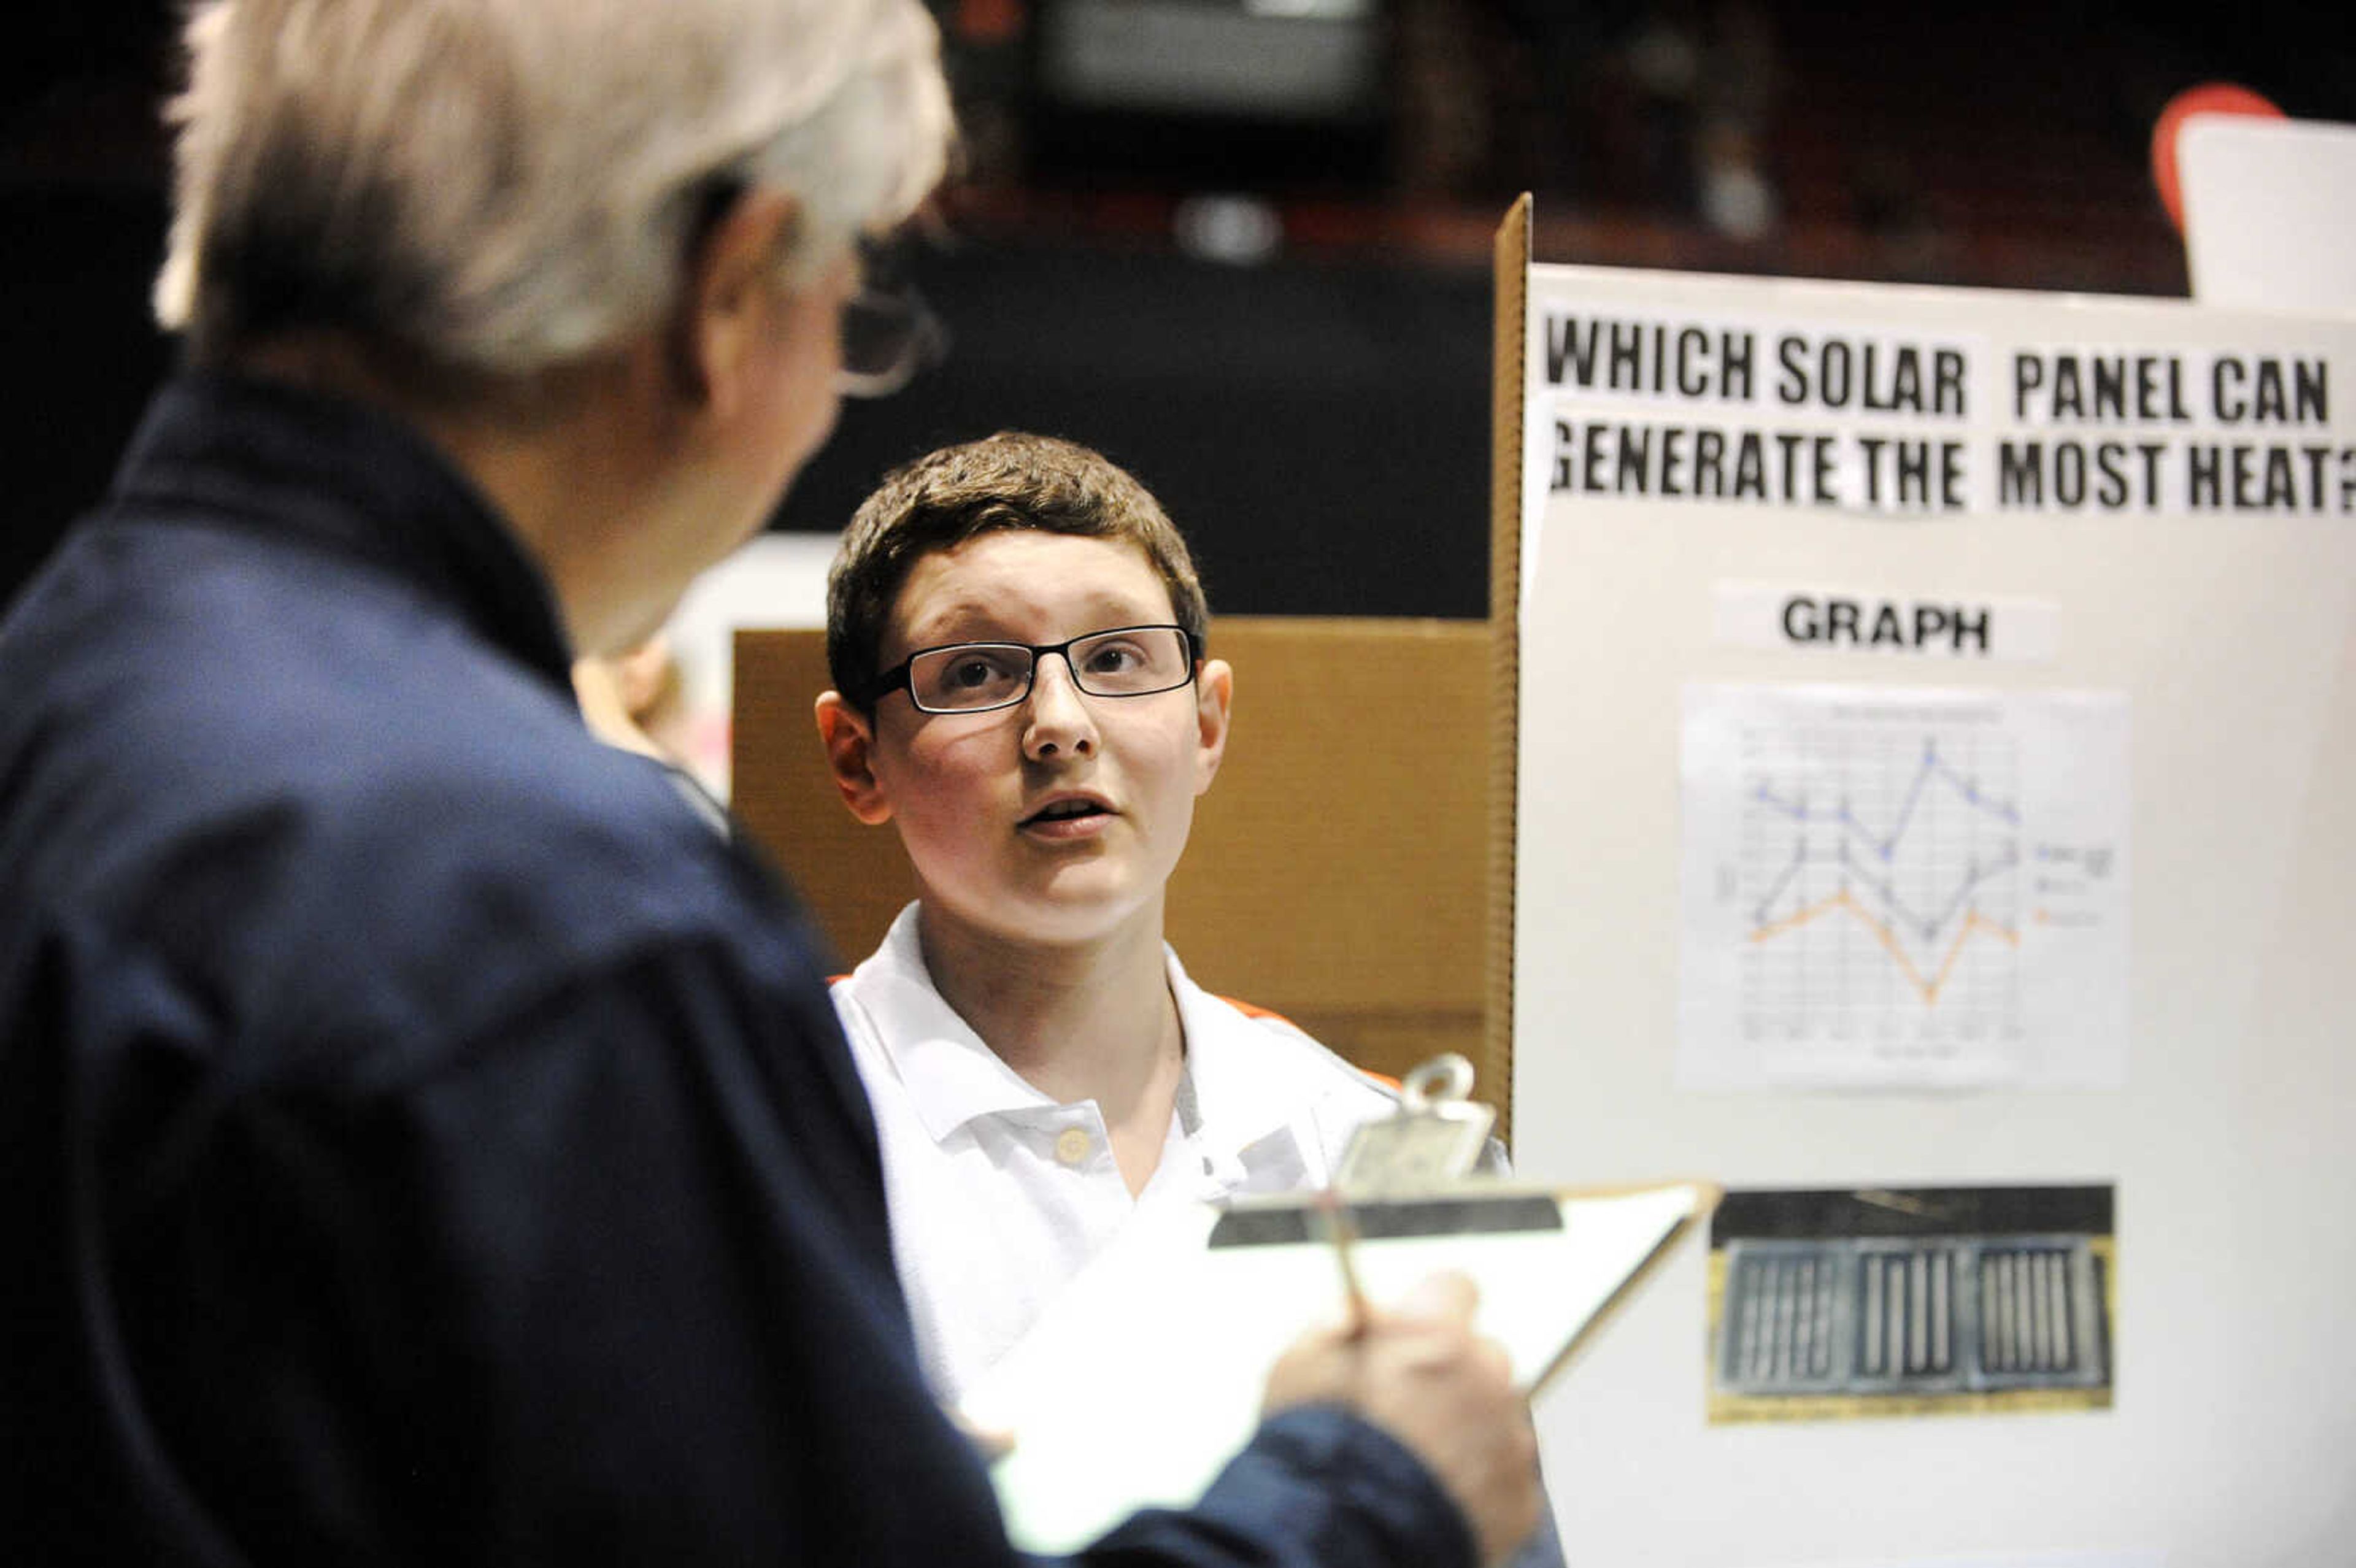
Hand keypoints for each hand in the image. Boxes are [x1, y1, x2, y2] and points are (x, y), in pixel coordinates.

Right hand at [1262, 1272, 1540, 1566]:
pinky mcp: (1519, 1499)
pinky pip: (1503, 1476)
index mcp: (1434, 1333)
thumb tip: (1356, 1315)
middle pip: (1482, 1356)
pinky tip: (1433, 1496)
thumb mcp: (1300, 1364)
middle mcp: (1484, 1376)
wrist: (1341, 1536)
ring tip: (1415, 1464)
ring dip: (1466, 1430)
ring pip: (1496, 1417)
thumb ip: (1337, 1329)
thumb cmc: (1313, 1447)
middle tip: (1408, 1408)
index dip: (1430, 1312)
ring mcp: (1508, 1440)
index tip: (1414, 1333)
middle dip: (1451, 1374)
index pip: (1455, 1288)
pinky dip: (1477, 1484)